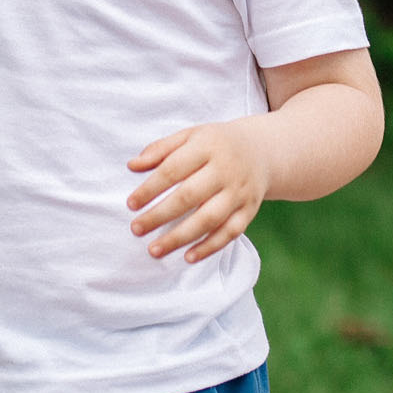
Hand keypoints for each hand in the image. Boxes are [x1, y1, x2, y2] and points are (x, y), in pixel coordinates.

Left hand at [126, 120, 271, 262]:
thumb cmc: (215, 144)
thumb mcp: (190, 135)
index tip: (131, 204)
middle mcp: (226, 169)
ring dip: (180, 237)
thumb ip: (160, 149)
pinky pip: (230, 233)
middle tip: (136, 229)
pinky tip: (188, 257)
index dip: (150, 188)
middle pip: (189, 196)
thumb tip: (132, 166)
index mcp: (207, 146)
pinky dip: (210, 247)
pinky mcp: (249, 210)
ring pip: (209, 219)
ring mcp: (239, 192)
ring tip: (154, 250)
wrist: (262, 150)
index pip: (173, 169)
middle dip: (160, 215)